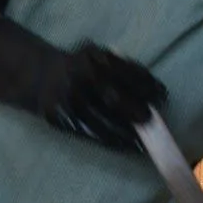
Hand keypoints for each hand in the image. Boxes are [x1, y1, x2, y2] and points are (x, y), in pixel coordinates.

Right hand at [0, 17, 166, 151]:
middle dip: (135, 111)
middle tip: (150, 121)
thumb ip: (124, 67)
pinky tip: (125, 146)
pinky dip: (109, 141)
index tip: (163, 96)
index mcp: (92, 59)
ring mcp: (67, 100)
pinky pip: (88, 133)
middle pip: (112, 98)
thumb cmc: (80, 65)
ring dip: (125, 133)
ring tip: (142, 143)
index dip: (146, 85)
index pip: (125, 73)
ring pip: (100, 121)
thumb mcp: (99, 56)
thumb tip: (156, 90)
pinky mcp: (59, 118)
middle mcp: (77, 79)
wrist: (40, 74)